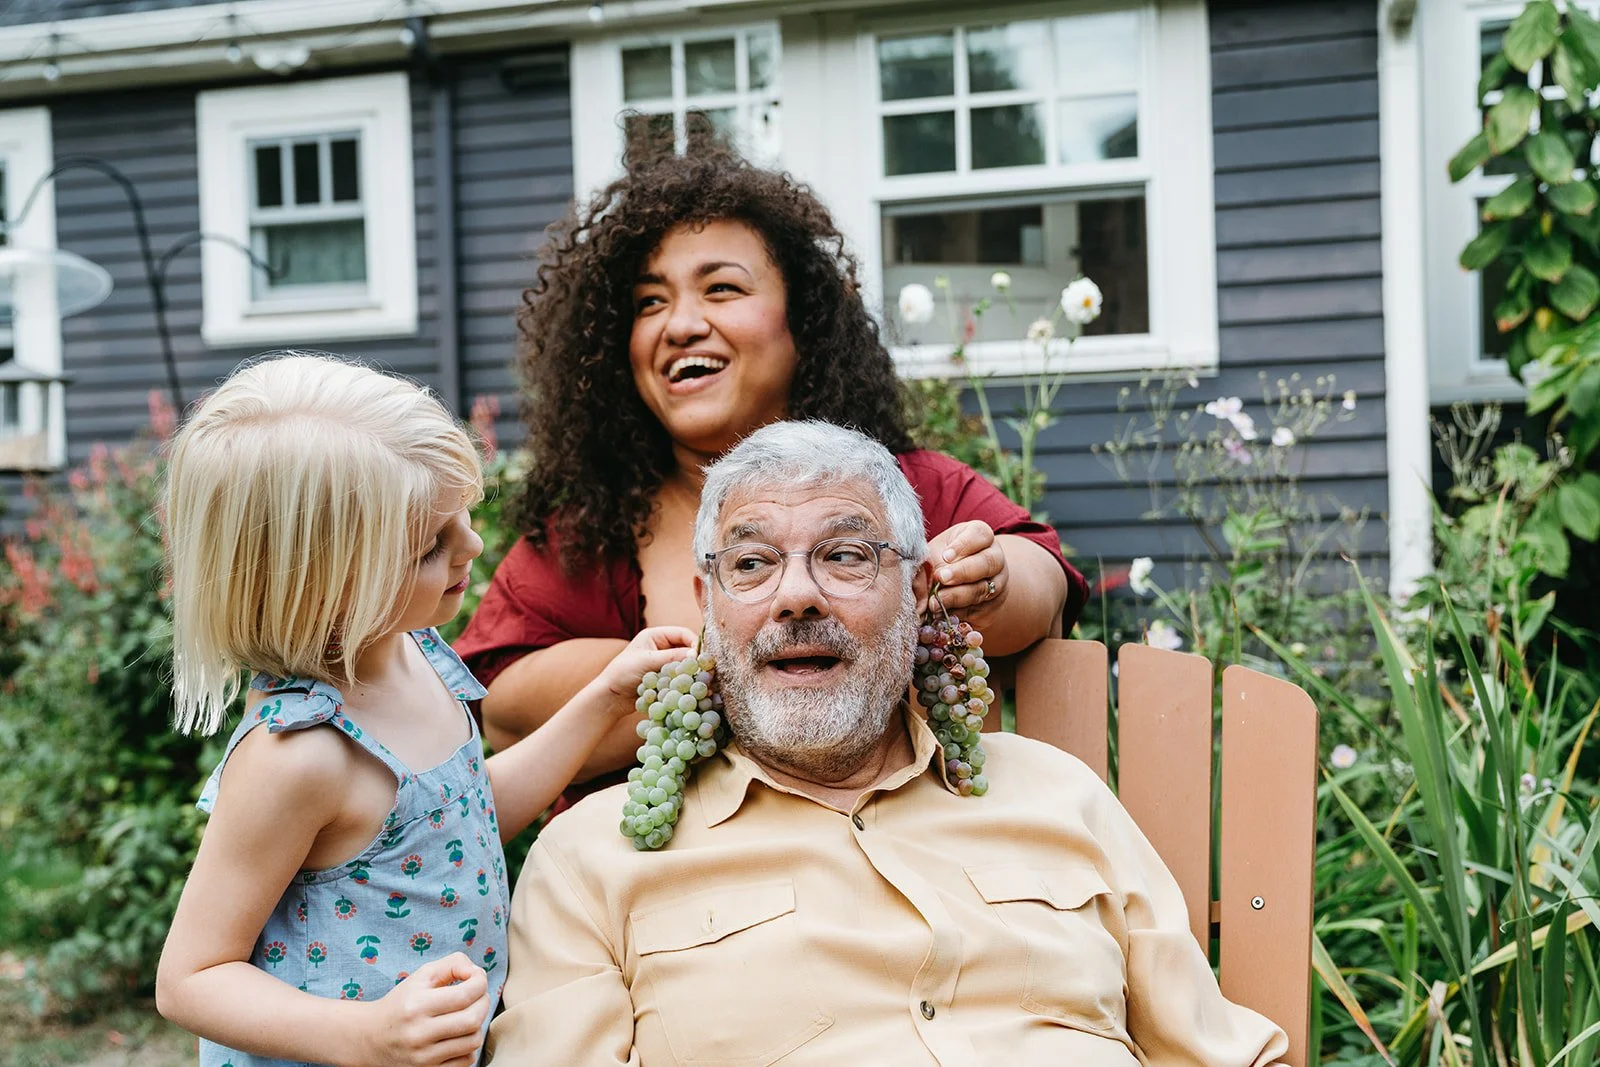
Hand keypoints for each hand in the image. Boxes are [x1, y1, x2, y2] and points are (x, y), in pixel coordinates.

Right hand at [359, 953, 490, 1066]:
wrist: (371, 1038)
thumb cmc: (402, 1003)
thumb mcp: (421, 976)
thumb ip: (452, 964)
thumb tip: (477, 972)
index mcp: (416, 1006)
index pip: (465, 995)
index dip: (480, 982)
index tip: (477, 979)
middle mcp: (419, 1033)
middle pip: (473, 1019)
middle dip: (483, 1003)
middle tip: (478, 996)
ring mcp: (424, 1057)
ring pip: (473, 1041)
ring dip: (477, 1025)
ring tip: (467, 1015)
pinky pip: (466, 1061)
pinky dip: (468, 1046)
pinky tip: (458, 1035)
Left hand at [597, 626, 700, 708]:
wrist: (610, 698)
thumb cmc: (622, 673)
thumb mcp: (647, 661)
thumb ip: (672, 657)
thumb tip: (696, 655)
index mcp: (655, 635)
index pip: (683, 633)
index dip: (695, 643)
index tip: (701, 658)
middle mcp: (661, 647)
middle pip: (686, 649)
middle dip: (694, 660)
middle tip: (704, 671)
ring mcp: (663, 664)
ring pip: (684, 665)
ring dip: (690, 673)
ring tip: (698, 683)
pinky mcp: (664, 679)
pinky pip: (680, 678)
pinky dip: (685, 683)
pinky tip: (689, 690)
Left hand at [921, 521, 1006, 615]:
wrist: (959, 582)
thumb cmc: (942, 560)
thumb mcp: (935, 552)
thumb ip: (929, 562)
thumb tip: (922, 581)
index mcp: (981, 536)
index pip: (980, 534)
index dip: (964, 545)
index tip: (945, 556)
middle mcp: (995, 557)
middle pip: (987, 563)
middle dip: (962, 572)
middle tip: (941, 578)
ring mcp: (997, 582)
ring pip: (983, 589)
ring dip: (957, 596)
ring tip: (935, 602)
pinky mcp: (993, 604)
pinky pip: (979, 610)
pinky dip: (959, 613)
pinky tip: (943, 614)